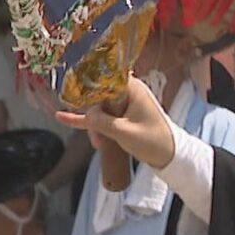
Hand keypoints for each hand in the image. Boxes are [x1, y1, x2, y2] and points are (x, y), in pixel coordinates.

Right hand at [55, 76, 175, 170]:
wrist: (171, 156)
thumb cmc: (154, 141)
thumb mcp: (125, 132)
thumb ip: (102, 122)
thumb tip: (85, 115)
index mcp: (132, 88)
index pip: (103, 78)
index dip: (87, 84)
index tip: (72, 90)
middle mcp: (127, 91)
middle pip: (98, 96)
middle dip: (92, 116)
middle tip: (95, 136)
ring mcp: (124, 103)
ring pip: (99, 109)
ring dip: (95, 125)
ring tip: (99, 144)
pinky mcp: (122, 115)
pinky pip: (101, 115)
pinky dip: (87, 120)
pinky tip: (63, 117)